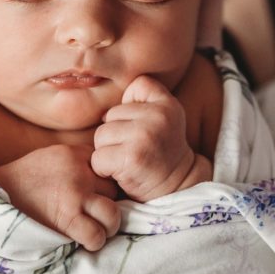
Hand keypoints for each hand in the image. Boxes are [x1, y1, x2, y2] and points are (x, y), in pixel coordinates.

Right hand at [0, 144, 120, 250]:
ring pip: (113, 214)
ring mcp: (75, 195)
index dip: (108, 185)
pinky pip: (97, 234)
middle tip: (98, 216)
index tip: (100, 196)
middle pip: (114, 191)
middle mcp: (79, 171)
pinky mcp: (67, 218)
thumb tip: (103, 177)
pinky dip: (95, 242)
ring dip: (108, 226)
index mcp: (74, 154)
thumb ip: (76, 164)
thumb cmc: (21, 181)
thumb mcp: (50, 158)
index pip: (110, 168)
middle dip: (109, 204)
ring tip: (98, 230)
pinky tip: (84, 240)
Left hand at [91, 75, 210, 201]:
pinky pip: (98, 158)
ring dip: (107, 152)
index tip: (144, 126)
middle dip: (115, 135)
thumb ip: (142, 102)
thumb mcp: (163, 120)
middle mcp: (158, 117)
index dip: (132, 105)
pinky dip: (104, 169)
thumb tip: (104, 107)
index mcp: (167, 104)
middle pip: (111, 115)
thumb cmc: (160, 153)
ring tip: (127, 160)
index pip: (138, 85)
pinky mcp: (131, 158)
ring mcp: (144, 136)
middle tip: (135, 149)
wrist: (176, 189)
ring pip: (100, 136)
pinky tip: (122, 172)